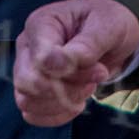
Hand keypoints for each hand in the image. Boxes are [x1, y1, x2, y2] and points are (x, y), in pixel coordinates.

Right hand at [13, 0, 138, 126]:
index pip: (41, 58)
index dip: (67, 72)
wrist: (111, 37)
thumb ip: (88, 44)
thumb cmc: (106, 24)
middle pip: (27, 82)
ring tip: (89, 87)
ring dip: (63, 103)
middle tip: (97, 77)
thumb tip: (69, 64)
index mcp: (42, 23)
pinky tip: (78, 102)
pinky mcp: (32, 91)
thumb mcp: (108, 26)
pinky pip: (32, 114)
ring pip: (26, 101)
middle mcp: (27, 47)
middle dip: (66, 89)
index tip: (100, 70)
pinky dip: (57, 115)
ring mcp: (26, 69)